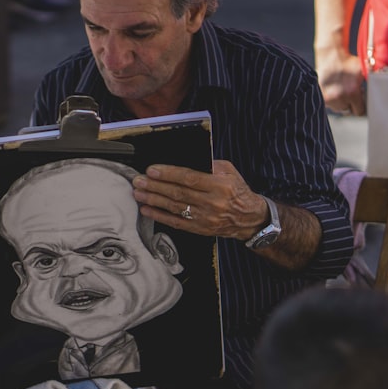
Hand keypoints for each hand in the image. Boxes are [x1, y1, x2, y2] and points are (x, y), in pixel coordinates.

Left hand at [131, 160, 267, 238]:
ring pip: (174, 208)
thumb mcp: (230, 171)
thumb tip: (187, 160)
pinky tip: (146, 210)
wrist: (249, 218)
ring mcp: (205, 218)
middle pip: (178, 193)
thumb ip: (210, 165)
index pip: (189, 178)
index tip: (152, 170)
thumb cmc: (237, 191)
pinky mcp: (200, 229)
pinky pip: (176, 222)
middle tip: (139, 181)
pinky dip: (159, 216)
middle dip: (155, 186)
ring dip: (153, 200)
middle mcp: (212, 203)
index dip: (169, 174)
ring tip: (138, 193)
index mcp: (220, 186)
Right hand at [315, 47, 366, 115]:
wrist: (331, 56)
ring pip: (337, 108)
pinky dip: (332, 100)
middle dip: (351, 104)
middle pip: (348, 111)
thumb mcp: (364, 70)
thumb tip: (384, 91)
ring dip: (341, 103)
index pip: (359, 112)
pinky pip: (328, 104)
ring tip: (343, 91)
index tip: (361, 102)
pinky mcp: (321, 96)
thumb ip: (372, 82)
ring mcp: (328, 98)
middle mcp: (340, 98)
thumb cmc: (349, 62)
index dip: (361, 107)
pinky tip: (334, 89)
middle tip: (351, 94)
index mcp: (352, 93)